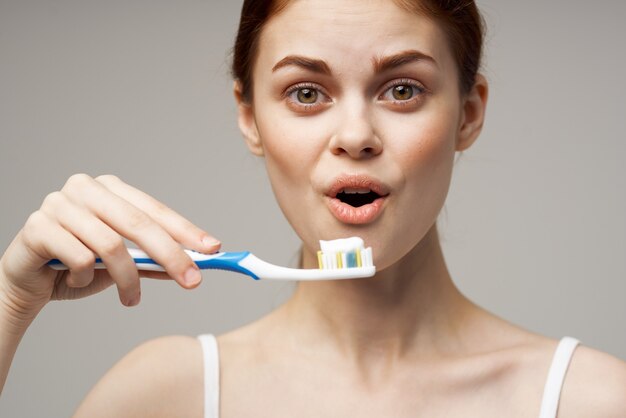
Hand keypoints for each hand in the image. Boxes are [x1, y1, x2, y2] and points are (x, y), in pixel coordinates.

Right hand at [0, 173, 220, 321]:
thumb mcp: (123, 263)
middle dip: (171, 255)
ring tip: (131, 300)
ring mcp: (59, 204)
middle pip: (138, 224)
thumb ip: (153, 259)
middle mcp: (85, 189)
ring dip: (128, 280)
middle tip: (192, 281)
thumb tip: (197, 264)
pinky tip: (77, 282)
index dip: (186, 230)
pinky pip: (79, 258)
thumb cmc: (77, 266)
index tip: (213, 249)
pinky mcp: (37, 226)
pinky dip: (86, 279)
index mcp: (110, 189)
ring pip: (110, 245)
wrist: (27, 282)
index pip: (155, 209)